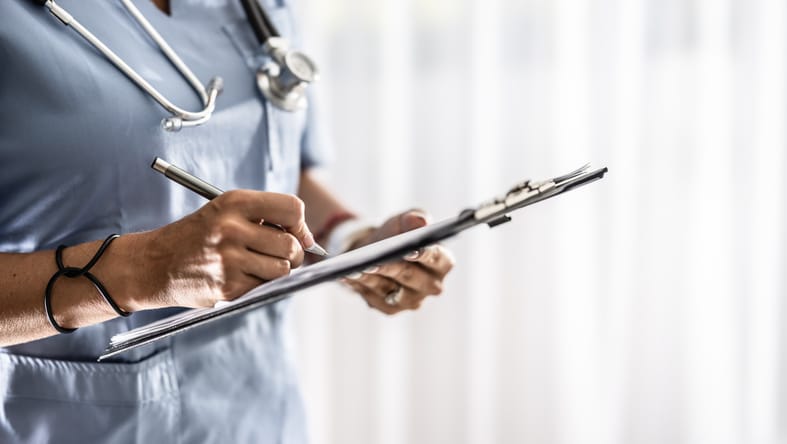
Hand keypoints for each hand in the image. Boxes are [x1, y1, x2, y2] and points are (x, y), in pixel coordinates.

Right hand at [124, 190, 312, 308]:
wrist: (153, 264)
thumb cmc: (199, 236)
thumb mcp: (226, 211)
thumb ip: (267, 218)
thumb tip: (310, 241)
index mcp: (234, 203)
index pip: (292, 208)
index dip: (300, 224)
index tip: (297, 233)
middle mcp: (231, 228)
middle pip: (291, 244)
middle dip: (294, 252)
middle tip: (281, 254)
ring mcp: (229, 259)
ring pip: (283, 268)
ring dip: (278, 270)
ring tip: (258, 264)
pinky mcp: (227, 287)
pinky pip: (264, 286)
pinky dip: (259, 284)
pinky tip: (240, 276)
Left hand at [341, 211, 454, 314]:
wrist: (374, 250)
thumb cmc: (396, 235)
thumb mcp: (404, 221)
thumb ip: (415, 218)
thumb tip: (421, 222)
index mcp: (442, 262)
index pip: (439, 260)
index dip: (426, 256)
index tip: (411, 251)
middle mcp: (432, 285)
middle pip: (412, 278)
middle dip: (393, 269)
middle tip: (375, 261)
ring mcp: (411, 300)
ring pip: (391, 290)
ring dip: (372, 278)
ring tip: (356, 268)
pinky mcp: (391, 309)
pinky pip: (374, 299)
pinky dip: (360, 286)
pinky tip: (347, 276)